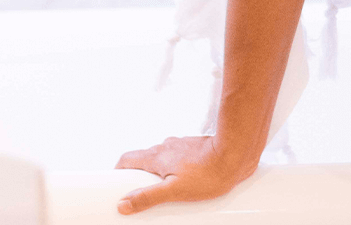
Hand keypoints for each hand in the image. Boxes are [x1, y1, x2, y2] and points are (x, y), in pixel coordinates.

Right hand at [114, 135, 255, 213]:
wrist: (236, 153)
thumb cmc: (208, 173)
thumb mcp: (174, 191)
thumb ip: (148, 197)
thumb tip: (123, 204)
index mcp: (158, 156)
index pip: (128, 158)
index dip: (117, 171)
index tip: (113, 186)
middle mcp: (167, 146)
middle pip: (144, 159)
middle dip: (138, 176)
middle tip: (140, 195)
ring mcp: (182, 145)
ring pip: (162, 158)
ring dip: (158, 173)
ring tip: (164, 192)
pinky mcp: (195, 148)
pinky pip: (178, 158)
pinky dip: (174, 169)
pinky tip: (185, 182)